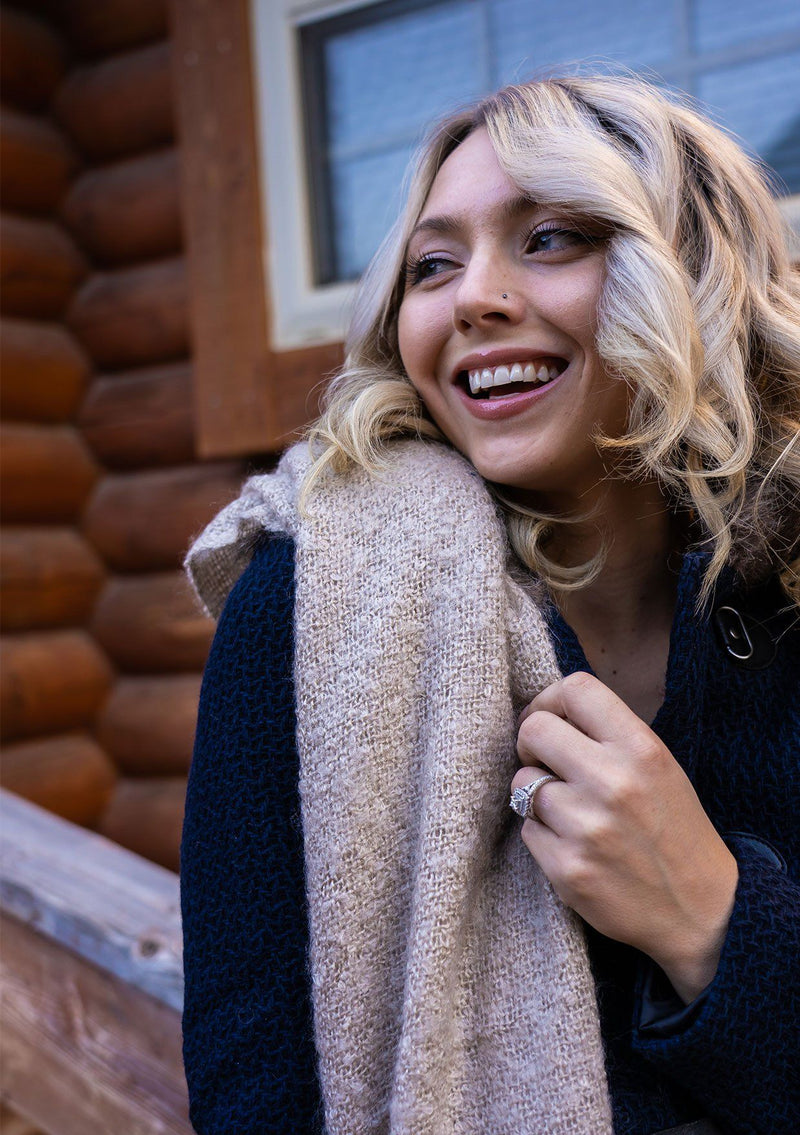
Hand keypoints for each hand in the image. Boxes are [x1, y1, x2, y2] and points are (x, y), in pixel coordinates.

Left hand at [512, 671, 737, 1002]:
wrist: (701, 910)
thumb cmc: (673, 829)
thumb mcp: (659, 767)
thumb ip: (608, 736)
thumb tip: (544, 712)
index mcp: (641, 749)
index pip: (575, 688)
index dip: (551, 700)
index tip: (552, 720)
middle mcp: (613, 782)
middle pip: (533, 729)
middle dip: (533, 745)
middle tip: (547, 764)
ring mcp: (587, 828)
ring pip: (522, 783)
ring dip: (536, 794)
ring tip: (569, 811)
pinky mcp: (566, 869)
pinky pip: (526, 829)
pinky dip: (542, 834)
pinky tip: (574, 845)